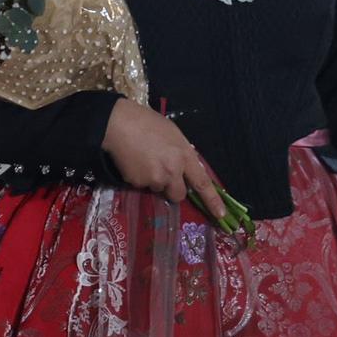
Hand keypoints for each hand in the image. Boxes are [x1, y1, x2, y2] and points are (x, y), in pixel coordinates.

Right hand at [100, 98, 226, 220]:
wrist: (116, 123)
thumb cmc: (145, 121)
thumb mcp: (172, 133)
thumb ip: (180, 153)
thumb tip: (182, 167)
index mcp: (184, 155)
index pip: (202, 182)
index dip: (212, 200)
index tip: (220, 215)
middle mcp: (172, 171)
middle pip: (178, 194)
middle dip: (172, 189)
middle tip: (162, 174)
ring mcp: (154, 178)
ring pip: (157, 188)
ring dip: (153, 180)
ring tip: (142, 159)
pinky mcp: (136, 183)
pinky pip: (140, 185)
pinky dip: (137, 177)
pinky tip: (131, 161)